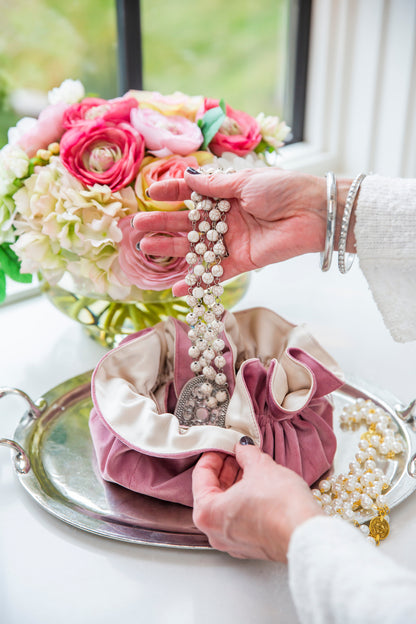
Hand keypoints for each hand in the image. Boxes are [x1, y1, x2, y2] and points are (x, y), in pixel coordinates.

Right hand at [132, 168, 327, 295]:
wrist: (314, 213)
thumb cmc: (284, 189)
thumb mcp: (246, 182)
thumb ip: (215, 186)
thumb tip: (186, 176)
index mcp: (227, 194)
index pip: (193, 193)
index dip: (171, 193)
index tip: (150, 193)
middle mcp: (226, 218)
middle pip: (188, 223)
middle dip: (163, 224)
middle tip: (138, 226)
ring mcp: (232, 241)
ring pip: (196, 248)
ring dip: (172, 250)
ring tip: (147, 248)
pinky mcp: (243, 262)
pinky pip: (215, 273)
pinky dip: (197, 281)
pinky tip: (177, 286)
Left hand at [192, 440, 322, 560]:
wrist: (306, 535)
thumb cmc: (281, 508)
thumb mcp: (261, 467)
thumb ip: (246, 454)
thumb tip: (242, 449)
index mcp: (207, 513)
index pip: (200, 475)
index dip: (213, 455)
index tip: (223, 445)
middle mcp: (214, 532)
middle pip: (211, 492)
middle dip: (225, 470)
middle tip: (236, 454)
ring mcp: (232, 542)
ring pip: (225, 506)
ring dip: (235, 484)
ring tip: (250, 467)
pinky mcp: (250, 546)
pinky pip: (239, 518)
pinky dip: (244, 500)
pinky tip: (259, 486)